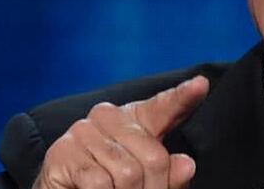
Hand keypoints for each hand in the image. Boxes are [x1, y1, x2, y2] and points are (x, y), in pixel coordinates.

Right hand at [32, 76, 209, 188]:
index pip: (164, 106)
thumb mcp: (148, 182)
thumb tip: (186, 164)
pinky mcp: (62, 153)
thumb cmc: (111, 187)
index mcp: (134, 119)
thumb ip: (168, 175)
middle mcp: (108, 116)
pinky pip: (99, 183)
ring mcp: (83, 131)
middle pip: (154, 158)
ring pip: (128, 174)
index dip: (184, 97)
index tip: (201, 85)